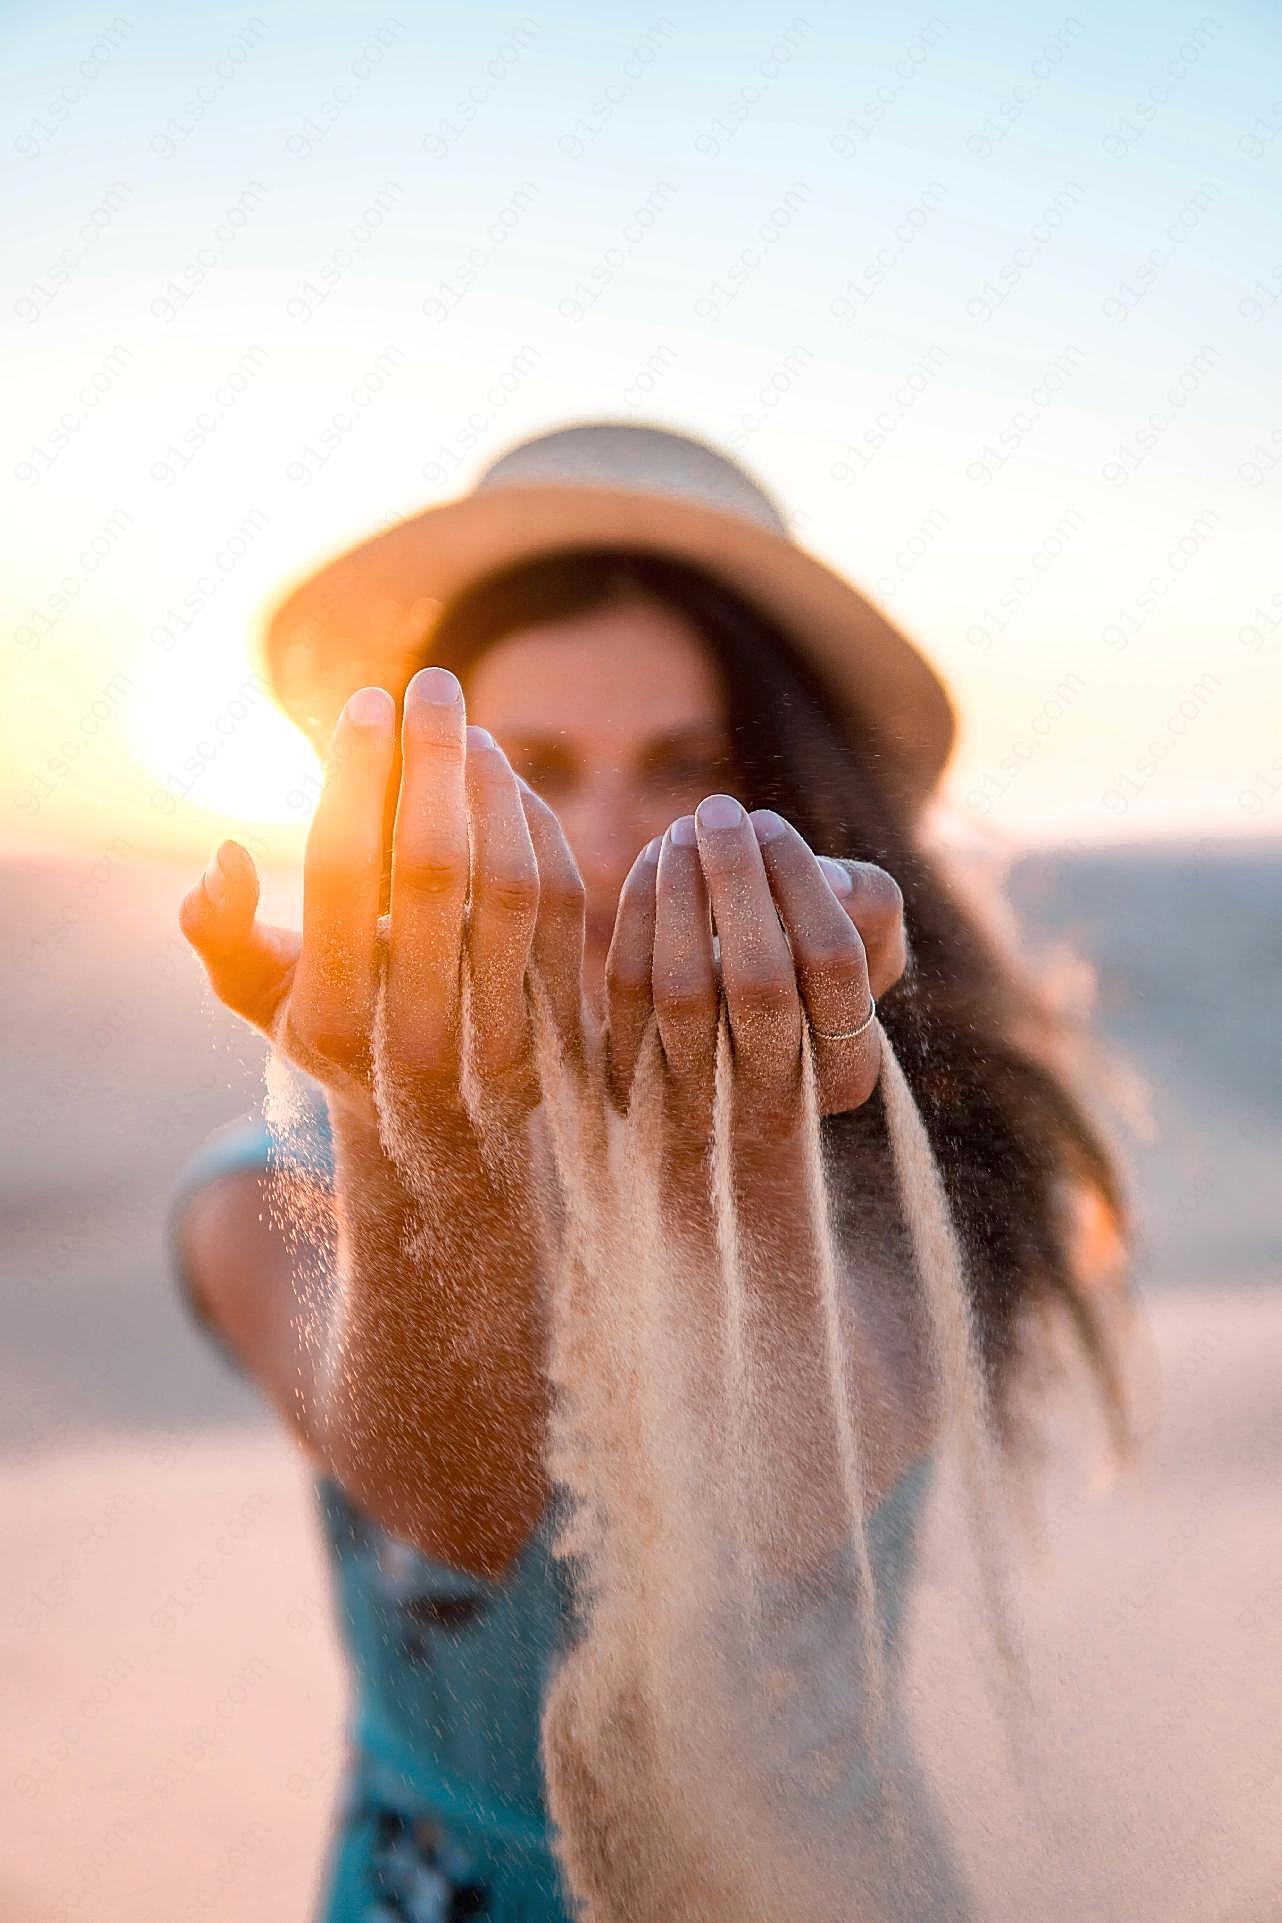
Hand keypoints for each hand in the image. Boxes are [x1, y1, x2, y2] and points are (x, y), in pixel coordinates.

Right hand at [178, 669, 587, 1152]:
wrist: (445, 1153)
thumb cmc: (338, 1044)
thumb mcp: (264, 1004)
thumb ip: (223, 934)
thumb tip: (222, 858)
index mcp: (327, 1019)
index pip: (340, 873)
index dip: (355, 777)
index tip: (367, 701)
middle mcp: (413, 1035)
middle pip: (434, 866)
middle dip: (434, 757)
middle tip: (433, 681)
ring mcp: (498, 1040)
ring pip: (511, 885)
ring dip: (495, 789)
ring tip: (472, 731)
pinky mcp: (564, 1029)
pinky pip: (565, 910)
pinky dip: (543, 836)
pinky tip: (514, 787)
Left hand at [604, 794, 908, 1146]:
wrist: (742, 1076)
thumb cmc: (817, 985)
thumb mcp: (869, 948)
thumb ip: (869, 903)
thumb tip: (825, 876)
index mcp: (850, 1068)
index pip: (834, 962)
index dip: (802, 883)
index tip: (770, 822)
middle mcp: (779, 1099)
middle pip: (760, 980)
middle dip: (737, 880)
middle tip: (719, 808)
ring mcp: (703, 1099)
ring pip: (684, 990)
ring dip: (680, 893)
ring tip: (682, 827)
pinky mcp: (637, 1080)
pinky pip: (629, 989)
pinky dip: (638, 914)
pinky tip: (654, 860)